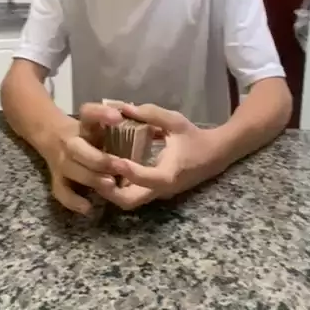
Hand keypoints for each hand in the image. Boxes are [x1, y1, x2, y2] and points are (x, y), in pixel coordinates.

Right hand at [44, 103, 122, 214]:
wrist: (54, 137)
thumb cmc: (90, 132)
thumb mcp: (103, 122)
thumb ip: (125, 123)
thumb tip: (153, 124)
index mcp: (84, 124)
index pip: (88, 113)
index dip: (101, 114)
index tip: (118, 117)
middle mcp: (70, 141)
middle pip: (77, 148)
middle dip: (99, 158)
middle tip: (120, 165)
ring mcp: (62, 162)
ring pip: (71, 170)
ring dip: (91, 178)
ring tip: (110, 184)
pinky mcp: (58, 179)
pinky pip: (61, 192)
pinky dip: (73, 201)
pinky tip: (88, 207)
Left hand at [104, 104, 225, 210]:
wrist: (215, 155)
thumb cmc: (195, 138)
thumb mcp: (175, 121)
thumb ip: (151, 114)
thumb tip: (123, 107)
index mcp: (170, 173)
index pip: (148, 178)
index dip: (129, 171)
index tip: (114, 159)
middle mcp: (163, 189)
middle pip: (131, 201)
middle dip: (110, 191)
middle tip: (94, 172)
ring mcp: (158, 194)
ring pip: (129, 202)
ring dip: (111, 191)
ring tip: (95, 171)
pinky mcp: (156, 193)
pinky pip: (133, 196)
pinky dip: (118, 188)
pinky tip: (107, 171)